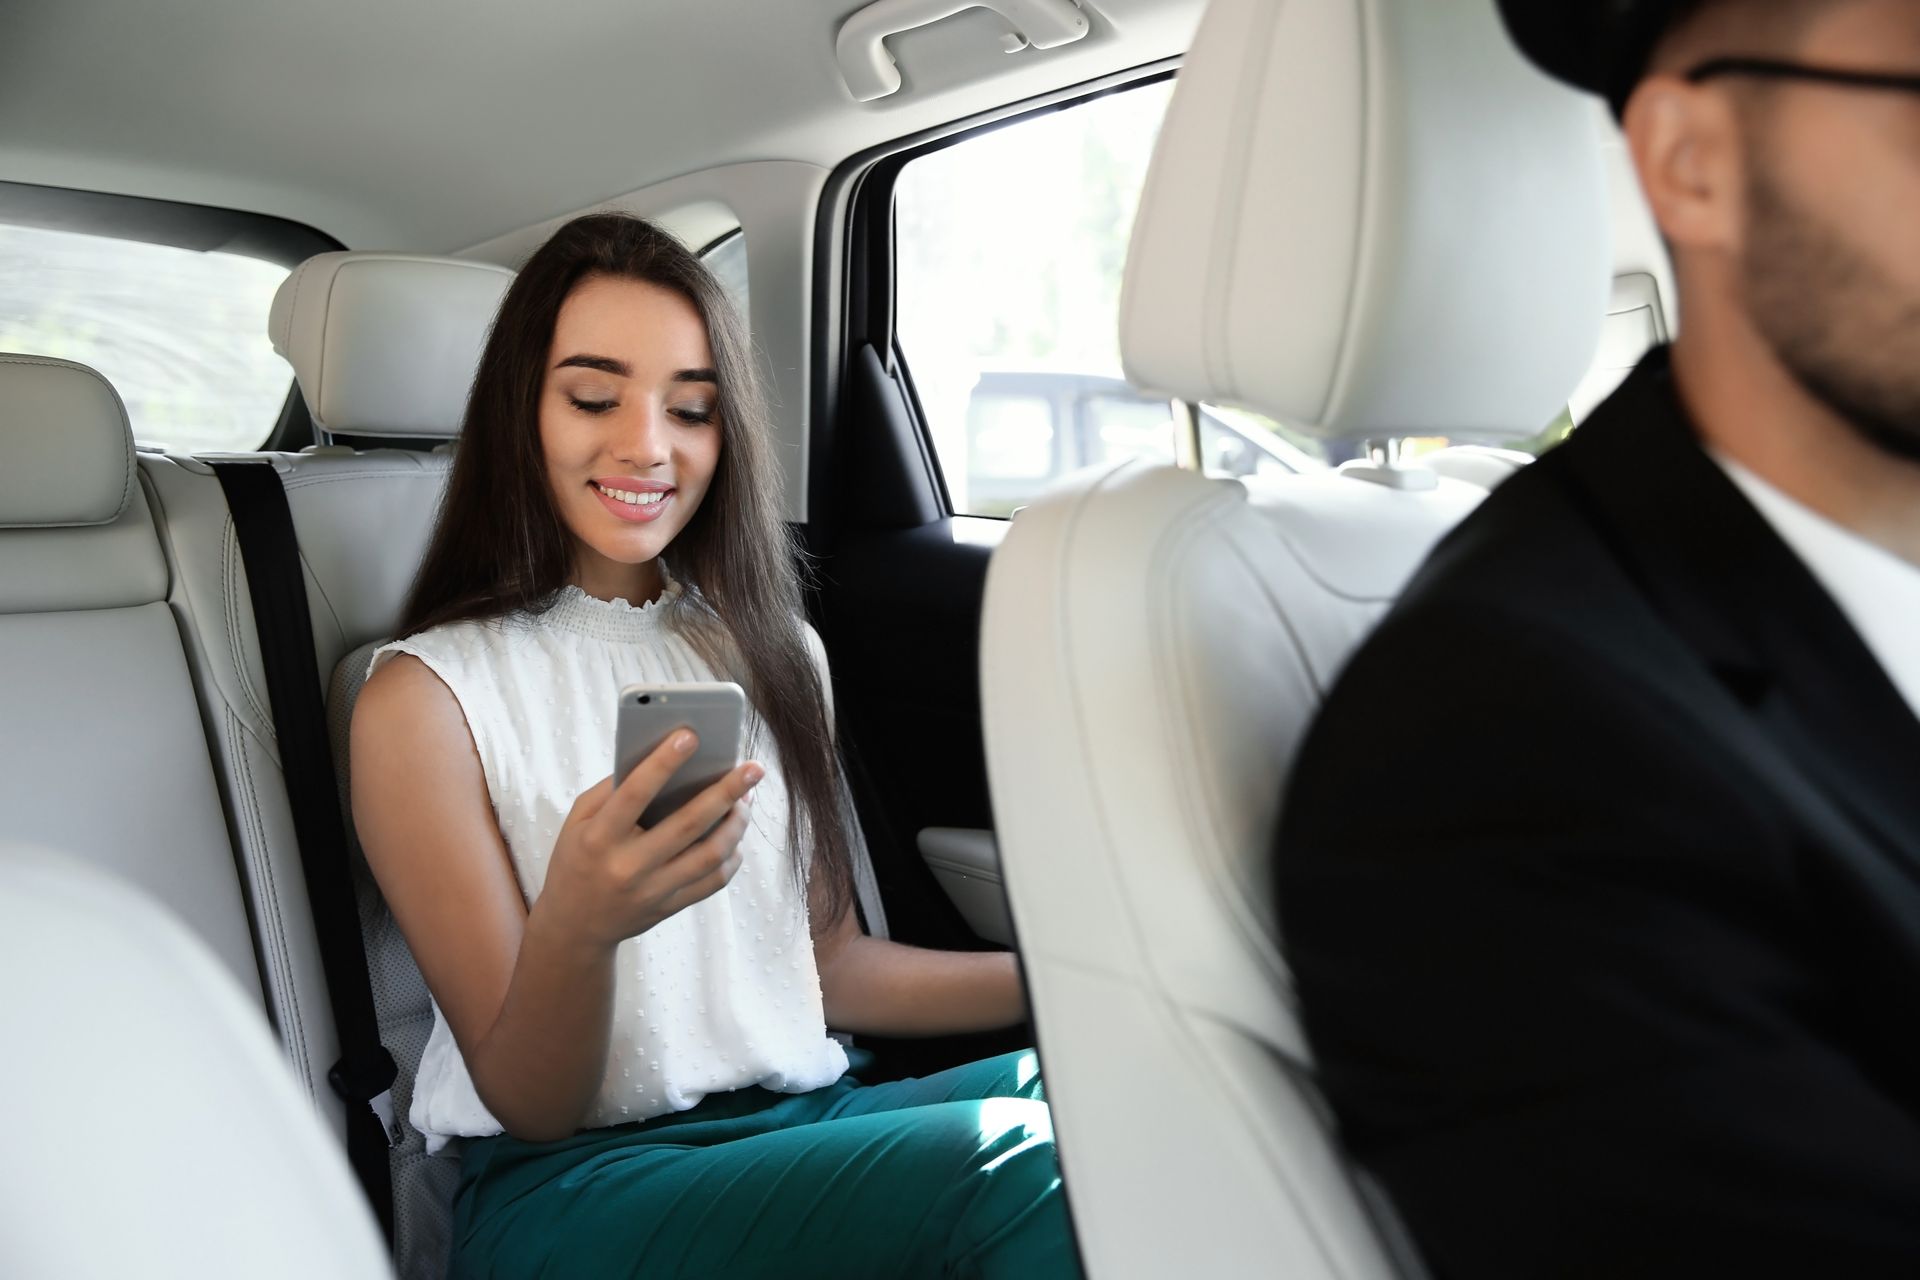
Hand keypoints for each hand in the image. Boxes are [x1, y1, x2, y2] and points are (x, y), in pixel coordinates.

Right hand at [531, 731, 762, 953]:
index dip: (663, 763)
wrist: (574, 925)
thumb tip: (660, 757)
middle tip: (753, 768)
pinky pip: (713, 881)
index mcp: (599, 838)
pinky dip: (731, 855)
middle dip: (726, 792)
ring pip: (710, 855)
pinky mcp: (670, 907)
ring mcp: (652, 891)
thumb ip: (611, 790)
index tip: (691, 735)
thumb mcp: (577, 821)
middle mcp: (627, 866)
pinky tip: (736, 834)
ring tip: (748, 798)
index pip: (634, 794)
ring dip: (736, 823)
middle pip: (688, 824)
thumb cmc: (577, 859)